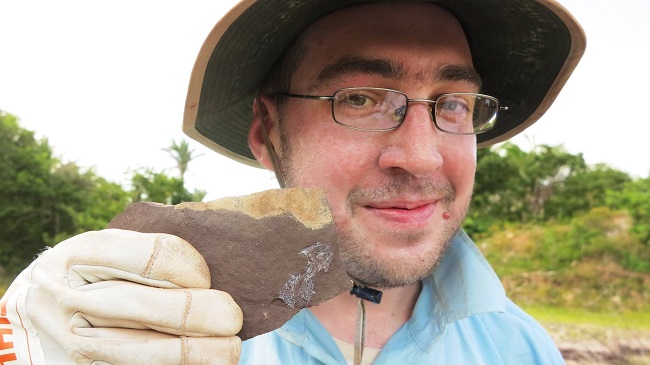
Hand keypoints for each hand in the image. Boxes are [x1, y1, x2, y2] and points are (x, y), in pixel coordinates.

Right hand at [0, 229, 242, 364]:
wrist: (35, 317)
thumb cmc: (88, 275)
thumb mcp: (105, 250)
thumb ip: (148, 252)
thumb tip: (214, 266)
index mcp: (79, 255)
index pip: (152, 257)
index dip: (190, 268)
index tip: (205, 279)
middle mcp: (70, 300)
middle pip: (151, 308)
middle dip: (201, 314)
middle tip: (231, 317)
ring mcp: (73, 344)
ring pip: (149, 353)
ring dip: (199, 352)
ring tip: (230, 348)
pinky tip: (204, 362)